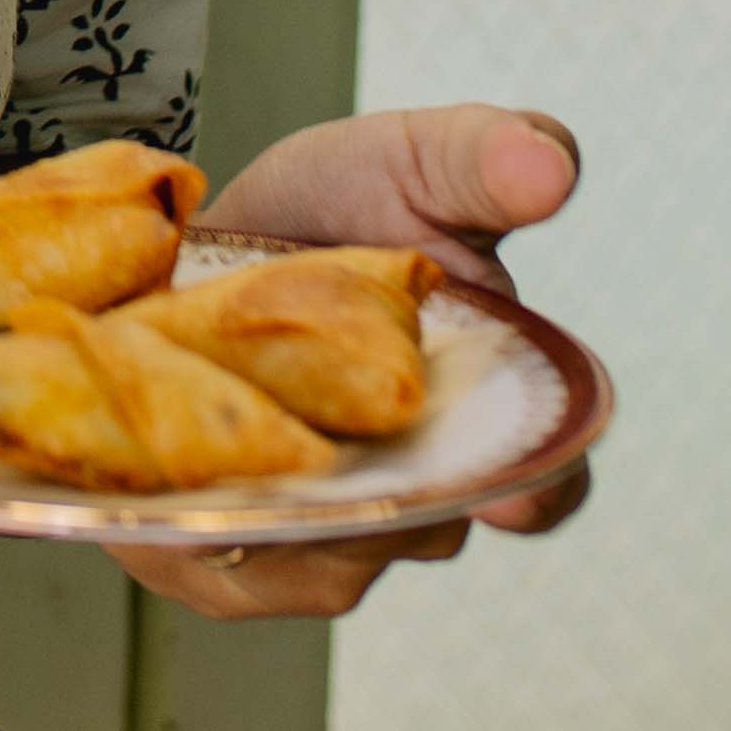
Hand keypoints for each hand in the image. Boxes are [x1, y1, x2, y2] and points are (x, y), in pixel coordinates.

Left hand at [114, 101, 586, 627]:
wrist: (200, 225)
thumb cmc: (331, 204)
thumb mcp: (411, 160)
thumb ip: (484, 155)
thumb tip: (548, 168)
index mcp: (476, 425)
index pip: (538, 491)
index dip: (536, 494)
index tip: (509, 487)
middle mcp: (402, 496)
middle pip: (418, 536)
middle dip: (384, 498)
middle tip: (331, 438)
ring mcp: (312, 536)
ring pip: (323, 569)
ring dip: (291, 516)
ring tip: (245, 450)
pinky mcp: (215, 549)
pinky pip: (220, 575)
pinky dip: (203, 533)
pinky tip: (182, 478)